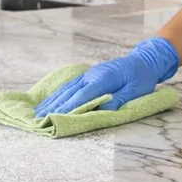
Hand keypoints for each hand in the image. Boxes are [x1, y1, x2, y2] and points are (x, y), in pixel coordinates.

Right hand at [34, 37, 179, 116]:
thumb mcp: (135, 91)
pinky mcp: (87, 76)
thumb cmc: (141, 78)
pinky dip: (58, 94)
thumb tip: (102, 110)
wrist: (143, 61)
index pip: (83, 96)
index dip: (69, 108)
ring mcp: (88, 75)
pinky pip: (70, 86)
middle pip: (70, 93)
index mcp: (104, 78)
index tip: (56, 117)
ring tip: (38, 112)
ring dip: (53, 101)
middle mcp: (92, 75)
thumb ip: (118, 101)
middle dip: (55, 106)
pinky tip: (50, 101)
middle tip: (40, 119)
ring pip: (67, 89)